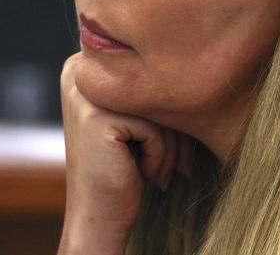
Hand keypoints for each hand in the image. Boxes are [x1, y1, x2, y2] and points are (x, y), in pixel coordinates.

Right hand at [57, 53, 192, 254]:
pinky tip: (141, 173)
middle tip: (180, 163)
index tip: (178, 143)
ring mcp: (84, 92)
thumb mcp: (137, 118)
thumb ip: (152, 88)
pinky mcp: (95, 116)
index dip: (169, 107)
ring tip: (158, 171)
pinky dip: (158, 155)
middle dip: (174, 129)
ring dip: (169, 145)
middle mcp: (79, 71)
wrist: (98, 215)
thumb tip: (200, 68)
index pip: (146, 72)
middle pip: (152, 86)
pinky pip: (151, 127)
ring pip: (156, 105)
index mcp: (85, 65)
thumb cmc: (125, 168)